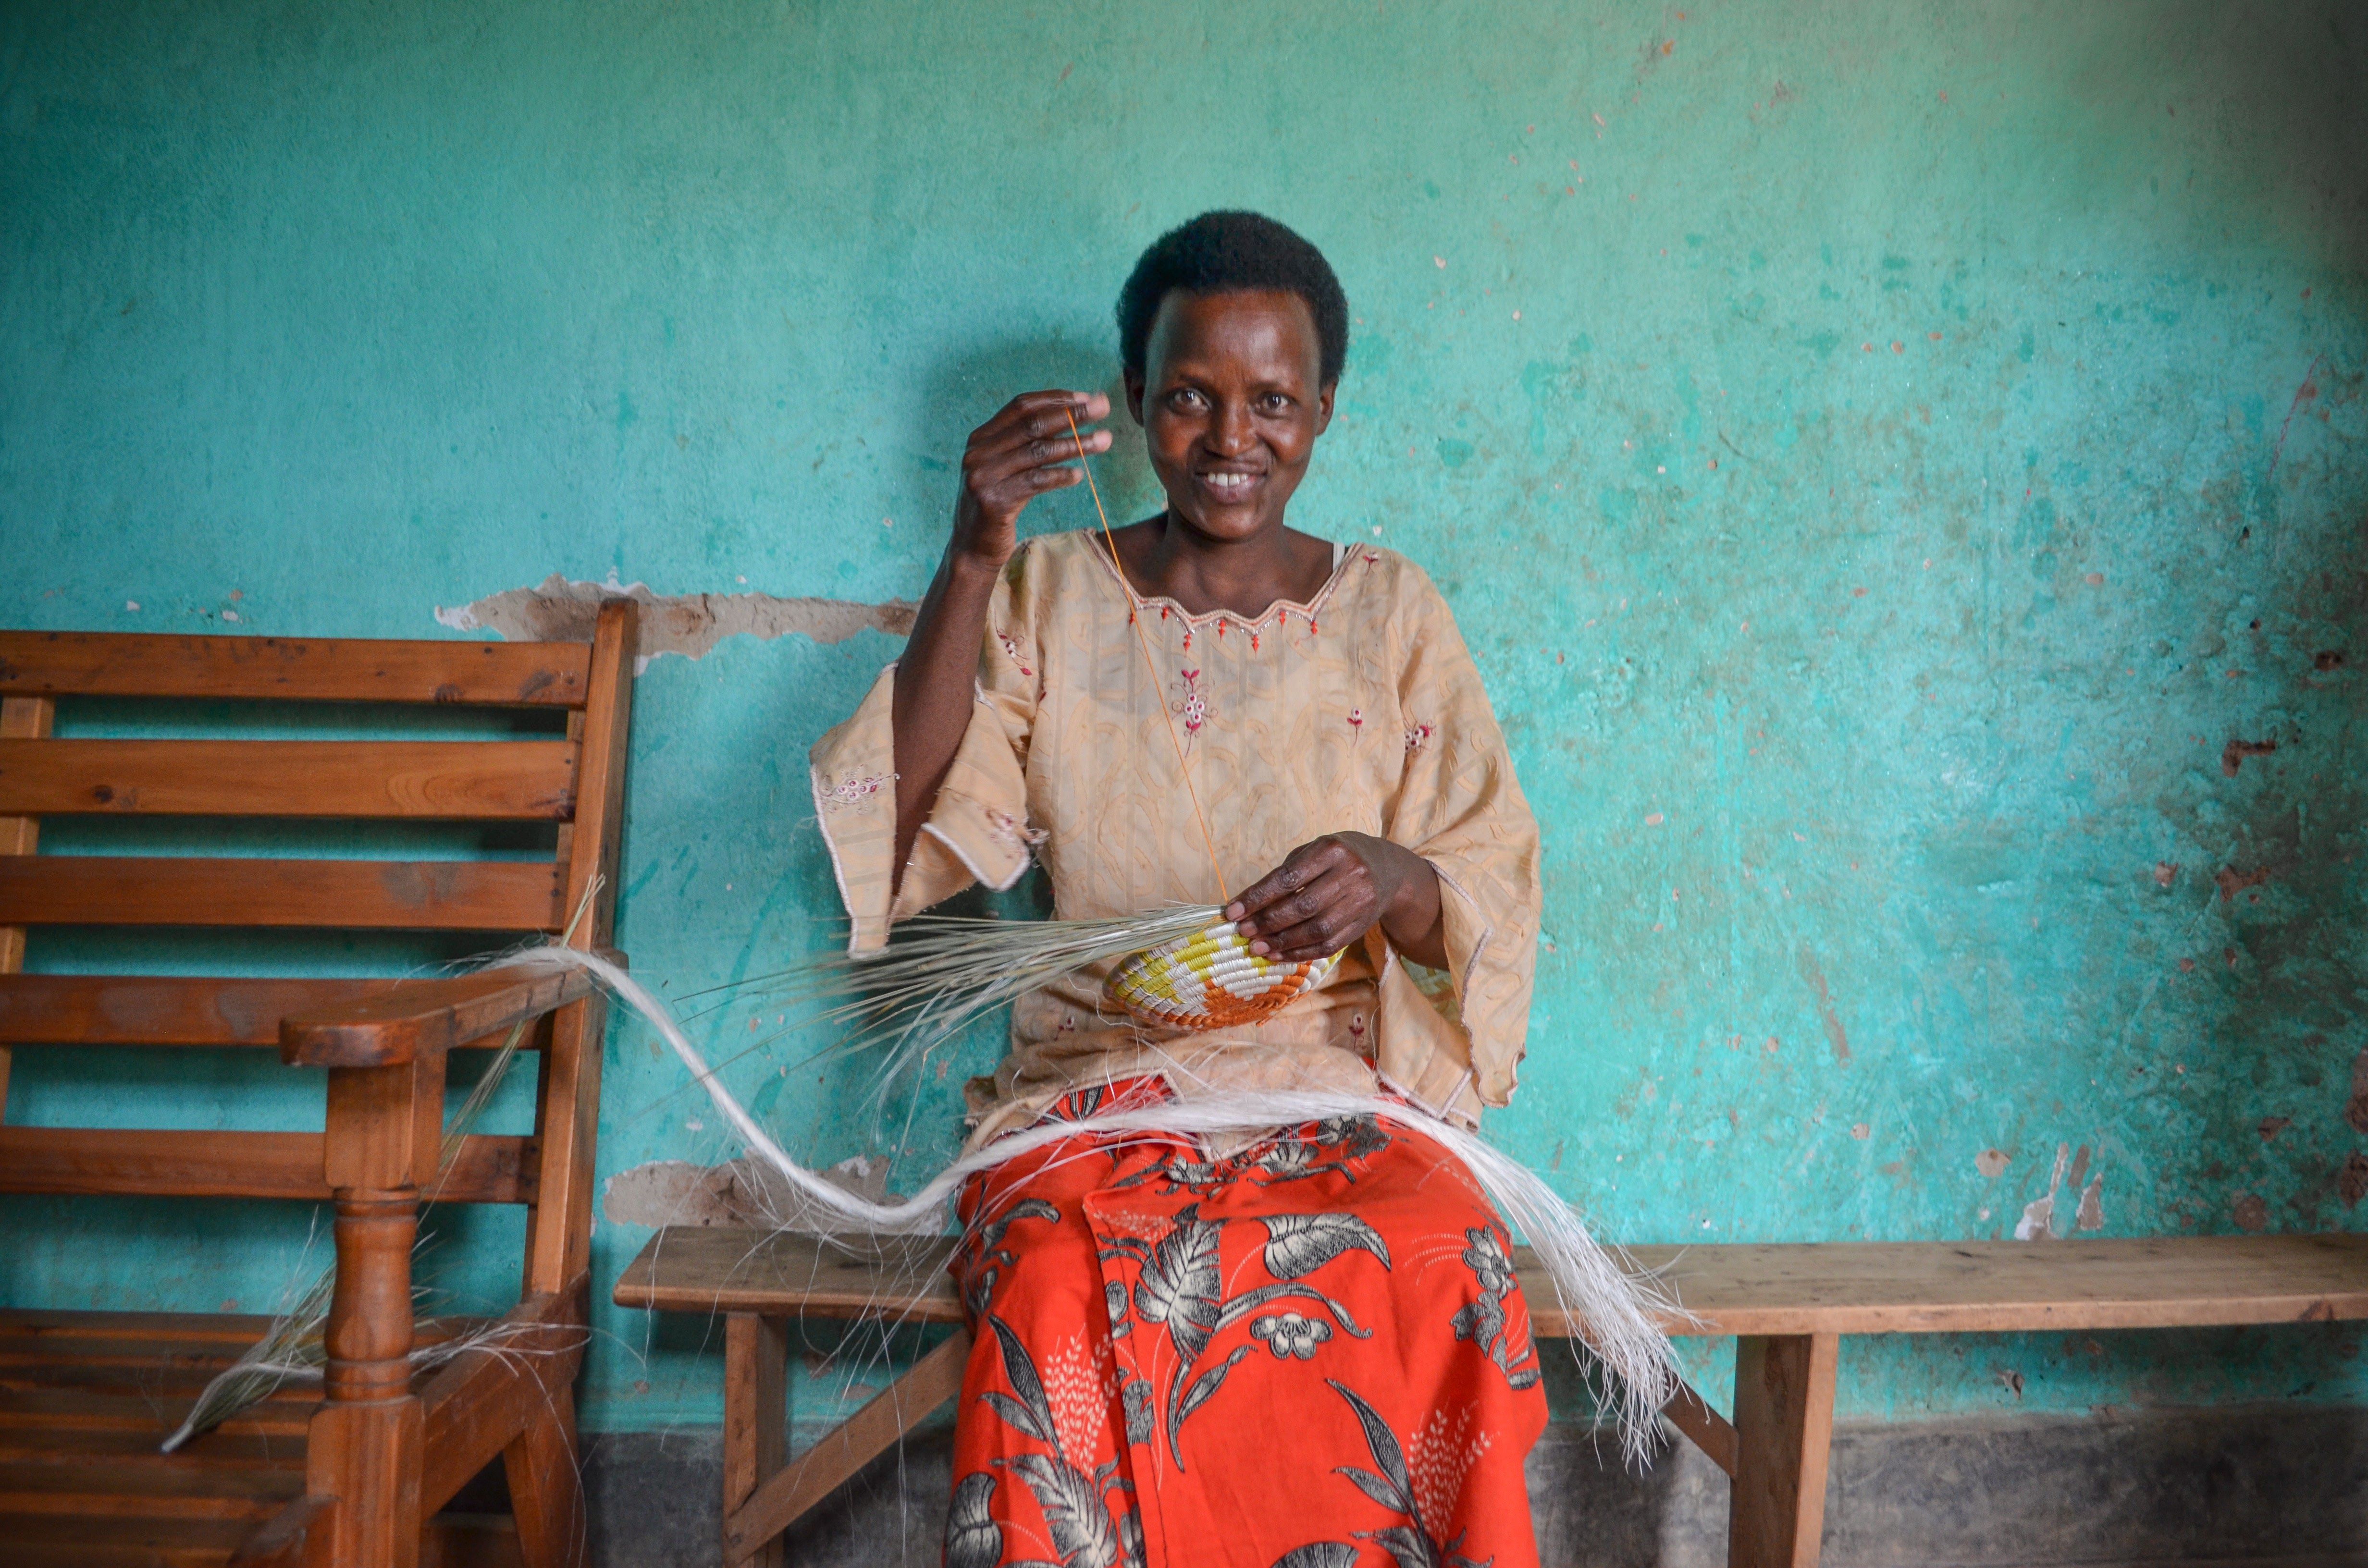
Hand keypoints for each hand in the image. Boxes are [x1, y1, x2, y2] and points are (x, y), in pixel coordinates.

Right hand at [951, 390, 1111, 569]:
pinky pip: (1036, 482)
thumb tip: (1070, 417)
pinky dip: (1060, 476)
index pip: (1021, 406)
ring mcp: (984, 477)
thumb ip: (1025, 444)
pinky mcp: (994, 502)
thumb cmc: (997, 505)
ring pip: (1038, 451)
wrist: (971, 548)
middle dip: (1073, 414)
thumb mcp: (1005, 469)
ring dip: (1077, 443)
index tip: (1087, 397)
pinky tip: (1079, 475)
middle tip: (1104, 408)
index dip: (1055, 399)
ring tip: (1105, 440)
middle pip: (1033, 424)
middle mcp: (978, 453)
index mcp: (980, 438)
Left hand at [1225, 832, 1448, 969]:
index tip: (1232, 911)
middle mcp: (1350, 875)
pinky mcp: (1362, 925)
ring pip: (1317, 930)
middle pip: (1303, 906)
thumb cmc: (1336, 858)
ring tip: (1256, 947)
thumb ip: (1284, 875)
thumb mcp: (1313, 852)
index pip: (1288, 877)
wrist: (1386, 870)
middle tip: (1243, 931)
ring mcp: (1360, 902)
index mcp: (1332, 850)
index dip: (1257, 897)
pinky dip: (1300, 953)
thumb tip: (1248, 906)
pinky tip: (1278, 954)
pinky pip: (1328, 945)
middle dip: (1268, 922)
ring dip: (1282, 942)